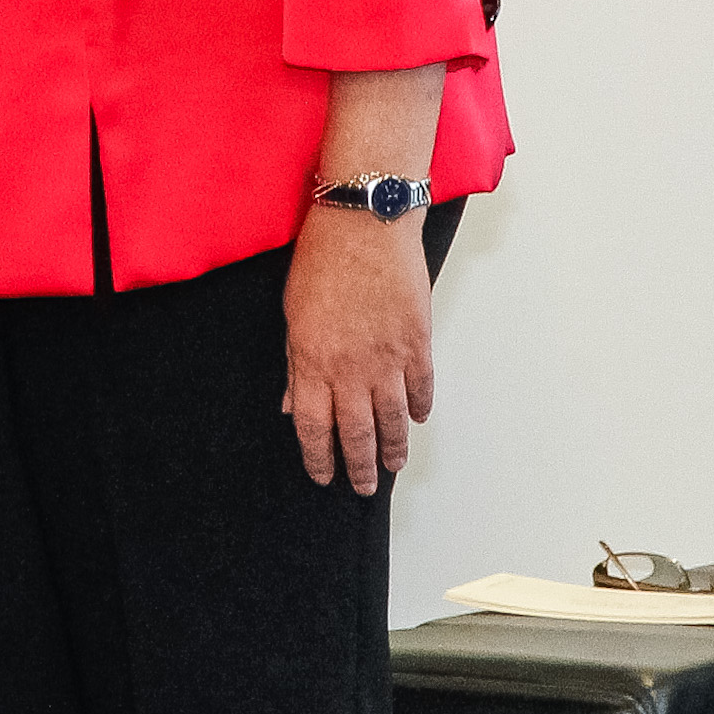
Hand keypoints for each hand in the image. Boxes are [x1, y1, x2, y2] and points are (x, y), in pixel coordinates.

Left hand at [281, 204, 435, 494]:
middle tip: (363, 488)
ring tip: (393, 466)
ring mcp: (388, 358)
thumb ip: (296, 364)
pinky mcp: (417, 343)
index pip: (314, 427)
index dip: (319, 458)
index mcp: (312, 361)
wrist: (365, 225)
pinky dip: (419, 408)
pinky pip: (420, 387)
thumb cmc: (322, 260)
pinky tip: (416, 420)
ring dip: (393, 448)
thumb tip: (294, 403)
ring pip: (393, 420)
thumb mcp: (292, 313)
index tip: (323, 476)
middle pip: (357, 433)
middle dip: (360, 466)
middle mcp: (350, 369)